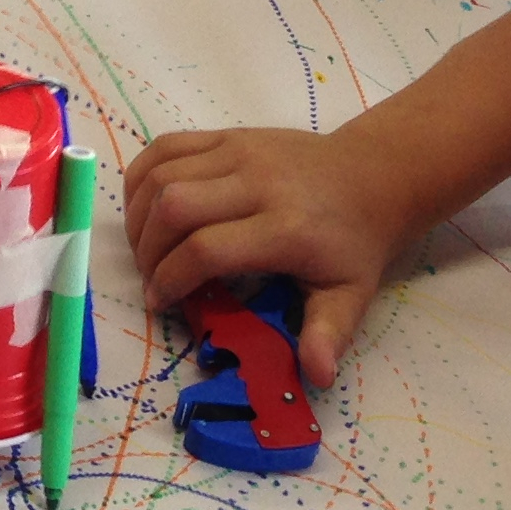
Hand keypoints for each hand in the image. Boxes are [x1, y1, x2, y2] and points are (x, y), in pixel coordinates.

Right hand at [124, 124, 425, 385]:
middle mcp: (257, 183)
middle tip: (150, 278)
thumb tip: (317, 375)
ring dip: (139, 216)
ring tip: (144, 248)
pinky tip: (144, 208)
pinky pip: (166, 146)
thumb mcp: (351, 295)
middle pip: (174, 207)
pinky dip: (142, 176)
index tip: (160, 303)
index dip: (171, 278)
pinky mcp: (227, 134)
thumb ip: (328, 334)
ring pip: (163, 175)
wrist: (370, 176)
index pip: (206, 249)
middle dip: (148, 250)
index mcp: (286, 228)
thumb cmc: (354, 243)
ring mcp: (239, 150)